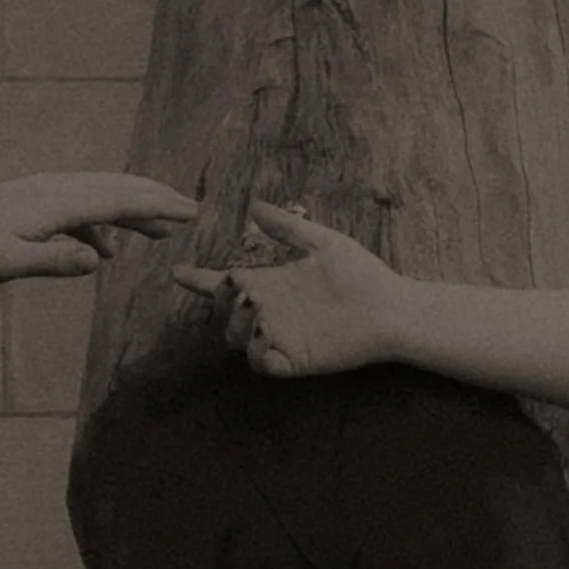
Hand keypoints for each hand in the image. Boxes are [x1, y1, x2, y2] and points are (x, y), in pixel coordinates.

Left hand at [0, 172, 198, 287]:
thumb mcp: (7, 264)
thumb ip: (54, 261)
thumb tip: (101, 259)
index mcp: (55, 203)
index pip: (118, 200)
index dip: (157, 206)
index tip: (190, 212)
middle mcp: (55, 190)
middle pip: (116, 188)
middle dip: (156, 199)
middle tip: (192, 211)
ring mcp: (44, 193)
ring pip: (101, 194)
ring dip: (133, 209)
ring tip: (162, 230)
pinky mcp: (34, 201)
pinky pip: (80, 206)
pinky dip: (102, 222)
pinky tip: (105, 250)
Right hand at [172, 200, 406, 376]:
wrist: (391, 307)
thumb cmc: (361, 273)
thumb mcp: (322, 242)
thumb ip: (287, 227)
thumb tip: (253, 205)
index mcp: (272, 284)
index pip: (225, 284)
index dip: (199, 281)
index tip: (178, 273)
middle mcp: (270, 311)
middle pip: (223, 314)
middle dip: (221, 302)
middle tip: (238, 288)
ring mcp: (280, 336)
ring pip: (236, 339)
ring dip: (236, 325)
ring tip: (256, 311)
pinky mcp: (295, 359)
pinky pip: (262, 363)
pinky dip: (257, 354)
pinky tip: (266, 337)